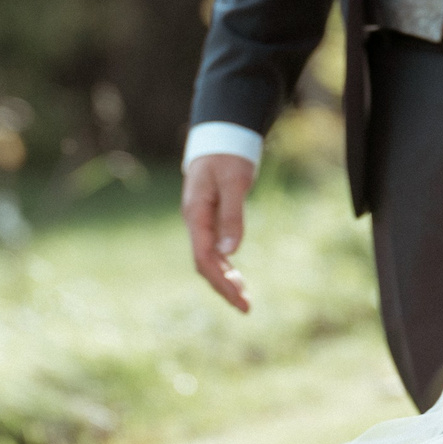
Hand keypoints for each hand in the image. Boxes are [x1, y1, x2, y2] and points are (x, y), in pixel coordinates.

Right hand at [183, 152, 256, 313]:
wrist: (219, 136)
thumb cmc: (227, 156)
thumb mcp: (234, 182)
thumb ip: (232, 215)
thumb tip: (230, 252)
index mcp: (196, 215)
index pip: (204, 259)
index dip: (220, 282)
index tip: (239, 300)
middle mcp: (195, 222)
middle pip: (205, 264)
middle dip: (224, 287)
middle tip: (246, 307)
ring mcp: (201, 221)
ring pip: (209, 259)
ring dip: (225, 279)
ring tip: (244, 299)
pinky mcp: (209, 218)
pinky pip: (213, 249)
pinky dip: (225, 266)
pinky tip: (236, 277)